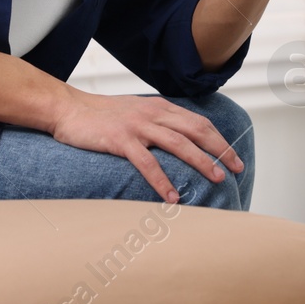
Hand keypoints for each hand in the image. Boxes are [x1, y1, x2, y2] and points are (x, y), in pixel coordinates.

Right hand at [47, 90, 244, 204]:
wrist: (67, 109)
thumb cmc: (101, 115)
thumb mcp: (136, 112)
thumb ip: (158, 122)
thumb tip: (181, 140)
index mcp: (159, 107)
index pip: (198, 122)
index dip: (219, 139)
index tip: (234, 157)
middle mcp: (153, 113)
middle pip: (196, 131)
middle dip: (220, 150)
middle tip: (237, 169)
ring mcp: (137, 126)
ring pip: (178, 143)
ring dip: (200, 162)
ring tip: (216, 179)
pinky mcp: (120, 140)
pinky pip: (146, 162)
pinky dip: (162, 180)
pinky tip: (173, 196)